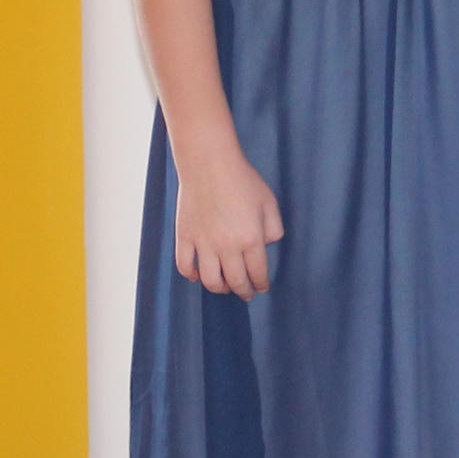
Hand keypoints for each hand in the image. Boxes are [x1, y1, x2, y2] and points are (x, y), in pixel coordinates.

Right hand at [176, 155, 284, 297]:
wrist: (209, 164)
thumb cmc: (242, 180)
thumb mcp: (269, 202)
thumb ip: (274, 228)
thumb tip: (268, 245)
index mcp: (251, 239)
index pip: (258, 273)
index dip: (261, 284)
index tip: (261, 288)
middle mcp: (227, 247)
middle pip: (236, 282)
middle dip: (244, 291)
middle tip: (246, 293)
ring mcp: (203, 243)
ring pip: (210, 281)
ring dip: (219, 288)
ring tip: (224, 286)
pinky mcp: (185, 237)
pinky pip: (185, 266)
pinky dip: (191, 275)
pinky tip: (198, 274)